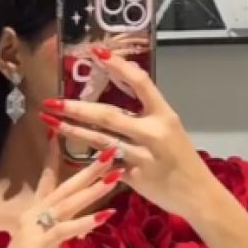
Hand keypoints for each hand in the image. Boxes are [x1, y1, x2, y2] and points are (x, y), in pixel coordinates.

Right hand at [0, 134, 121, 247]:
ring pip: (68, 204)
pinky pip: (64, 230)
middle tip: (112, 149)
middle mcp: (33, 215)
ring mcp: (33, 229)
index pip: (49, 179)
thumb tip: (79, 225)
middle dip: (90, 167)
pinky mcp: (36, 246)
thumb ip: (61, 233)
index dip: (57, 156)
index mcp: (34, 213)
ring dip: (93, 190)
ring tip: (115, 176)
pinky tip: (105, 216)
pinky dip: (85, 223)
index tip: (67, 133)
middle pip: (66, 186)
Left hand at [40, 46, 215, 220]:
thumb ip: (147, 113)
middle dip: (76, 107)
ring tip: (49, 120)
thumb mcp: (170, 130)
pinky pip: (105, 165)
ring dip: (72, 130)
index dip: (118, 66)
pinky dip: (86, 158)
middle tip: (52, 100)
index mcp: (165, 115)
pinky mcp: (135, 178)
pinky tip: (65, 151)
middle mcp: (154, 133)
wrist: (198, 195)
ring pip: (100, 140)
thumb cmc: (182, 160)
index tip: (97, 53)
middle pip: (109, 114)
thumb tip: (121, 91)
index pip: (140, 82)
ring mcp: (143, 157)